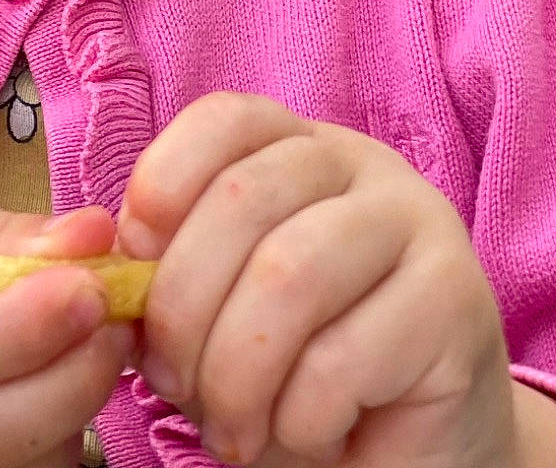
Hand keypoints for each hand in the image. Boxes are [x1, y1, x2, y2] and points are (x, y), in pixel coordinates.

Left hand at [115, 93, 517, 467]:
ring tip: (234, 430)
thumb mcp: (220, 311)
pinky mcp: (456, 304)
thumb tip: (99, 272)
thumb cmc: (300, 375)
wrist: (419, 447)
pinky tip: (309, 436)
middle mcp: (363, 165)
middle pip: (241, 199)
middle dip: (184, 311)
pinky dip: (300, 417)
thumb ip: (168, 276)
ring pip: (289, 273)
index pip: (222, 119)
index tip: (135, 270)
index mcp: (299, 147)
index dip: (162, 184)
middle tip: (178, 390)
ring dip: (237, 374)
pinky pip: (342, 357)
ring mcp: (418, 223)